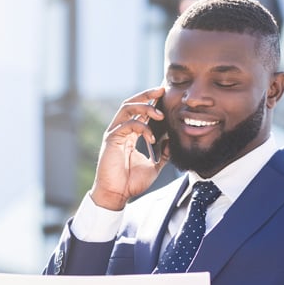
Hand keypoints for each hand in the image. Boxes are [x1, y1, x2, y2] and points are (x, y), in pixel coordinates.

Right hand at [90, 87, 170, 210]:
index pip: (139, 112)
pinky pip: (127, 125)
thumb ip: (163, 154)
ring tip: (159, 113)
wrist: (117, 195)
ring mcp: (114, 133)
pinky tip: (151, 138)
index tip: (165, 95)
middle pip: (131, 103)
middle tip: (161, 90)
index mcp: (129, 135)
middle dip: (147, 94)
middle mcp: (120, 131)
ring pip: (127, 108)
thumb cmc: (131, 182)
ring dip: (144, 107)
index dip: (151, 101)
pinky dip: (141, 128)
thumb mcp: (154, 166)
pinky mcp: (111, 139)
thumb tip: (172, 142)